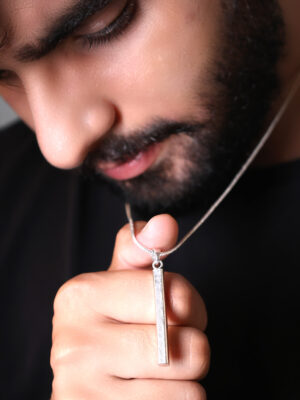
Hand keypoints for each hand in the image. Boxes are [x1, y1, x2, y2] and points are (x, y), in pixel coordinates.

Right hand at [51, 214, 209, 398]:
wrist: (91, 384)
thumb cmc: (116, 325)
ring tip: (156, 373)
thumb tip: (165, 223)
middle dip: (193, 347)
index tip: (178, 310)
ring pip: (188, 390)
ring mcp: (81, 392)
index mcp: (79, 296)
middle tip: (170, 347)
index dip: (192, 306)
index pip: (173, 296)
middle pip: (187, 348)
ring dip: (185, 381)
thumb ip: (142, 250)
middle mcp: (72, 343)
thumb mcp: (124, 283)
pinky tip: (148, 397)